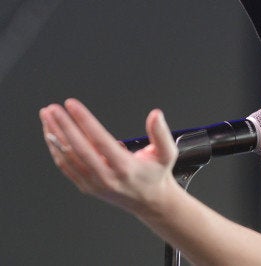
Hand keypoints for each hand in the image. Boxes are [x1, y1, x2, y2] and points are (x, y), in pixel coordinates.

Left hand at [40, 98, 178, 214]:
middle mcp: (107, 177)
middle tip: (53, 108)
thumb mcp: (167, 153)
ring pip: (68, 157)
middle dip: (63, 126)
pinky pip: (66, 166)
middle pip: (78, 148)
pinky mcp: (86, 186)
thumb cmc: (156, 174)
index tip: (72, 105)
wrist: (149, 201)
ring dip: (55, 135)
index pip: (100, 140)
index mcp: (125, 167)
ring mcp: (94, 183)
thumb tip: (155, 114)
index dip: (84, 121)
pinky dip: (56, 149)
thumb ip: (161, 133)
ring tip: (47, 116)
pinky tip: (51, 134)